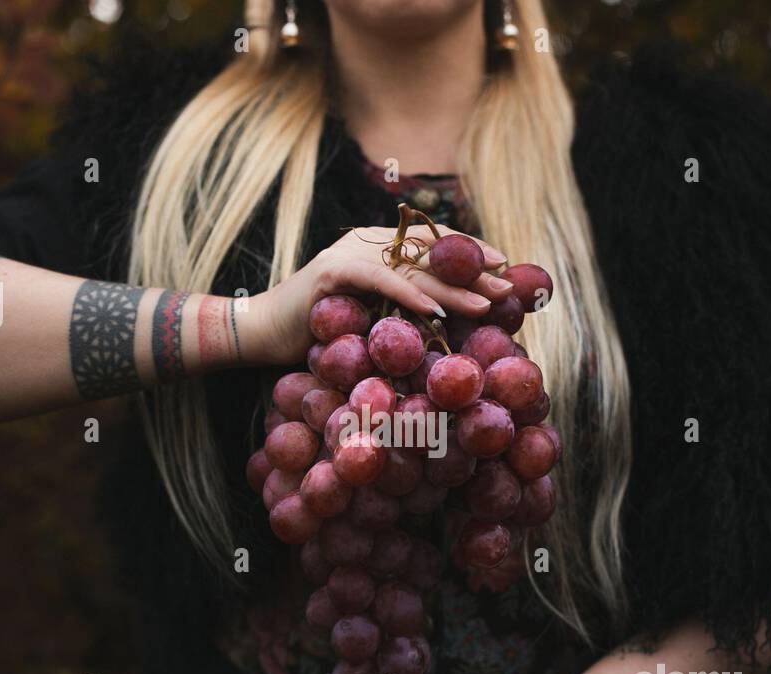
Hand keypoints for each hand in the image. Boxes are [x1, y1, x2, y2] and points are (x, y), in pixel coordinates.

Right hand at [247, 225, 513, 366]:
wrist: (262, 334)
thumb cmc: (317, 333)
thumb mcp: (369, 317)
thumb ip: (401, 310)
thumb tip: (451, 324)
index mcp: (378, 248)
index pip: (433, 244)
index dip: (471, 252)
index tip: (505, 267)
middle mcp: (366, 243)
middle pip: (430, 254)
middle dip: (473, 270)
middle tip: (508, 287)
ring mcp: (349, 255)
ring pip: (412, 268)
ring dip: (453, 286)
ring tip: (486, 303)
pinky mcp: (333, 273)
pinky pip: (381, 280)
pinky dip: (410, 295)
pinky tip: (436, 309)